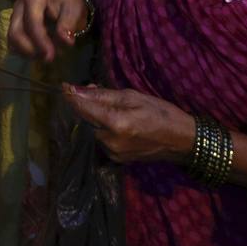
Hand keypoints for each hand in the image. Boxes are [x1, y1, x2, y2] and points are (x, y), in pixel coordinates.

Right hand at [8, 0, 88, 61]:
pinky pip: (13, 43)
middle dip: (31, 49)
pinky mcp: (14, 25)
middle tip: (47, 58)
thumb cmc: (68, 1)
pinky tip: (38, 53)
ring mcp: (14, 15)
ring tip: (45, 55)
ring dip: (27, 52)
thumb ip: (69, 23)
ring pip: (12, 40)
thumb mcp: (74, 7)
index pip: (32, 22)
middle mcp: (19, 5)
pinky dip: (24, 52)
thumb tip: (66, 41)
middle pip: (16, 33)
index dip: (40, 41)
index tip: (50, 55)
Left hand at [63, 85, 195, 164]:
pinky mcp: (117, 159)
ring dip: (97, 117)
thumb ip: (103, 95)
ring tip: (115, 108)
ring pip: (94, 129)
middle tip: (98, 91)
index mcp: (115, 123)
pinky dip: (105, 129)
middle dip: (88, 105)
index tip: (64, 86)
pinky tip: (119, 122)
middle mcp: (110, 141)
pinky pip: (103, 139)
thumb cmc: (161, 113)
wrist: (182, 141)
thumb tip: (77, 90)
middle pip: (87, 120)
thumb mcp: (133, 97)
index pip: (83, 109)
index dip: (72, 96)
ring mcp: (113, 153)